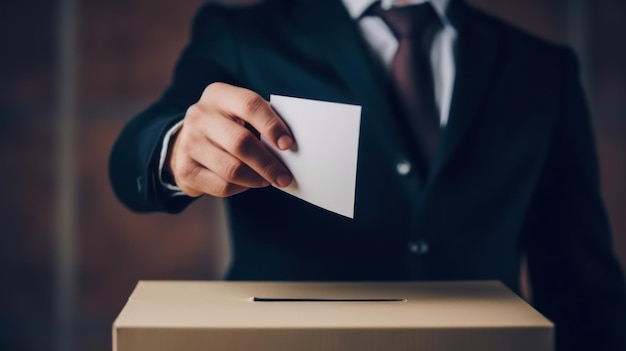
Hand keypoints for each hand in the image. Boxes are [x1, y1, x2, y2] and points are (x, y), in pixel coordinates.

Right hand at [166, 82, 293, 196]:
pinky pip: (222, 186)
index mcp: (219, 95)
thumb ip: (264, 123)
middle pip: (240, 142)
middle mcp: (200, 116)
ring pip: (232, 169)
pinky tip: (247, 183)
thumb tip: (290, 147)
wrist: (187, 143)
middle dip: (268, 163)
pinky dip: (241, 188)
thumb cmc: (228, 127)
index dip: (271, 125)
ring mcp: (189, 143)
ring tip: (269, 180)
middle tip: (284, 177)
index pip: (249, 104)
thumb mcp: (241, 114)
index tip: (288, 144)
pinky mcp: (185, 169)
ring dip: (257, 179)